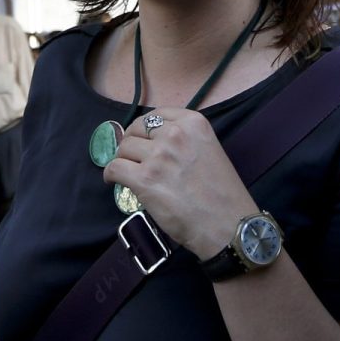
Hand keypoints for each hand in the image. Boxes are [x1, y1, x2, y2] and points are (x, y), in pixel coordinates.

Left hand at [102, 108, 256, 257]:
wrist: (228, 225)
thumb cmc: (222, 193)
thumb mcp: (209, 150)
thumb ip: (184, 139)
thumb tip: (151, 141)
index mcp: (193, 123)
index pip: (155, 115)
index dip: (145, 129)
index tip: (144, 141)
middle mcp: (175, 134)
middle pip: (136, 130)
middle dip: (132, 143)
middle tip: (134, 159)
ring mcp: (158, 156)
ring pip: (123, 148)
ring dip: (123, 160)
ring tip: (129, 172)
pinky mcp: (145, 179)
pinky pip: (114, 168)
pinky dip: (111, 175)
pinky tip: (115, 181)